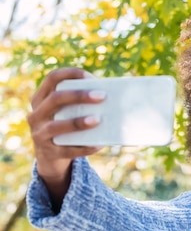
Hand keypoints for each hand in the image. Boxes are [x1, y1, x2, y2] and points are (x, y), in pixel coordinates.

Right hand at [27, 67, 103, 206]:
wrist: (51, 156)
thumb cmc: (66, 125)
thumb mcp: (67, 112)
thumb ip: (80, 104)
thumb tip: (114, 98)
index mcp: (41, 99)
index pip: (52, 78)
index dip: (70, 74)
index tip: (89, 76)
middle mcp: (36, 114)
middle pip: (55, 99)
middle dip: (79, 96)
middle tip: (102, 96)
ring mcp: (39, 134)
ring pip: (56, 126)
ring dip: (78, 122)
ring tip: (98, 120)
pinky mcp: (48, 153)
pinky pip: (67, 150)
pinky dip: (85, 147)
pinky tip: (99, 144)